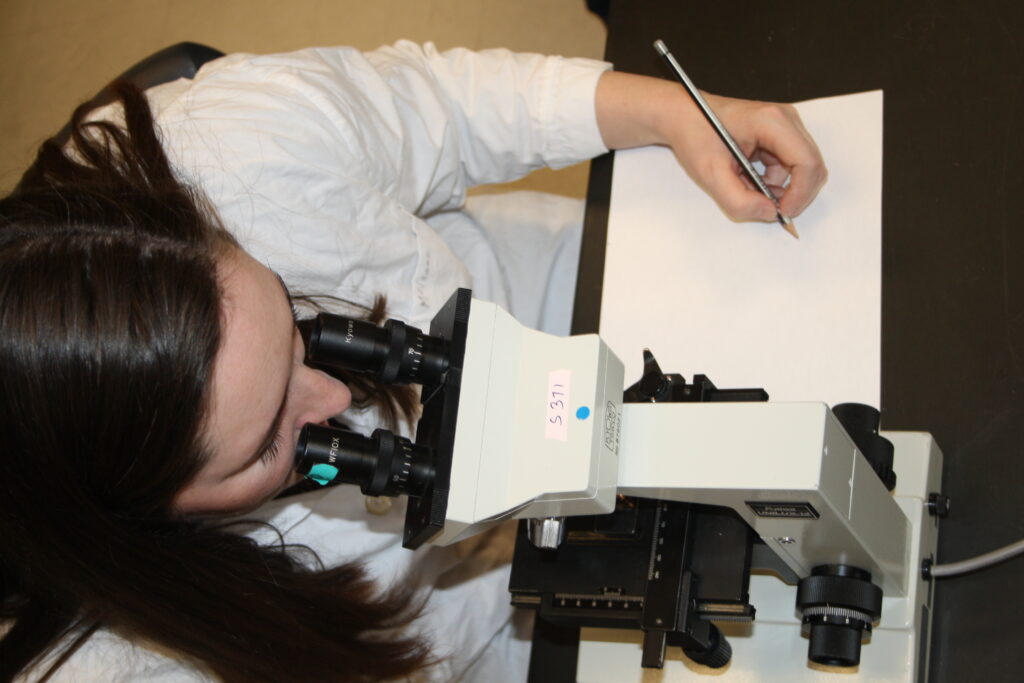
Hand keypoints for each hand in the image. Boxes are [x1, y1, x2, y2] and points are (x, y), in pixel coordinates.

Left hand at [664, 92, 825, 221]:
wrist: (683, 116)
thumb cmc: (695, 134)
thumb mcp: (710, 174)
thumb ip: (739, 200)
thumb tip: (770, 213)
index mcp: (772, 121)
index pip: (808, 162)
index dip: (800, 194)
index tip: (782, 213)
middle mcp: (785, 119)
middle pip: (811, 166)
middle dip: (793, 194)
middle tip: (767, 209)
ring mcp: (785, 126)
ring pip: (801, 169)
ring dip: (779, 188)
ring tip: (745, 186)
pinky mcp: (779, 135)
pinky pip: (788, 167)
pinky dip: (772, 181)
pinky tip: (746, 178)